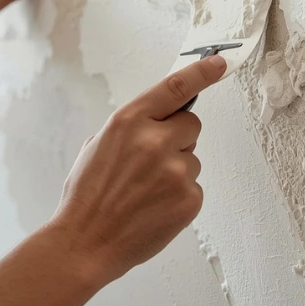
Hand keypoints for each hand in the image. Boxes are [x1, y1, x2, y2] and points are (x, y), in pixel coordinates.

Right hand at [48, 55, 227, 284]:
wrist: (84, 243)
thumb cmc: (87, 197)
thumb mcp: (98, 146)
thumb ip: (132, 128)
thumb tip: (160, 120)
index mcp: (128, 122)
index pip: (174, 87)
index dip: (201, 72)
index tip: (219, 63)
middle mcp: (154, 141)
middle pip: (191, 123)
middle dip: (178, 137)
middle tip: (154, 160)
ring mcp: (174, 171)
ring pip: (192, 158)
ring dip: (176, 170)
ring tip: (145, 192)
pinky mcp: (188, 198)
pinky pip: (194, 187)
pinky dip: (178, 196)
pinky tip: (154, 208)